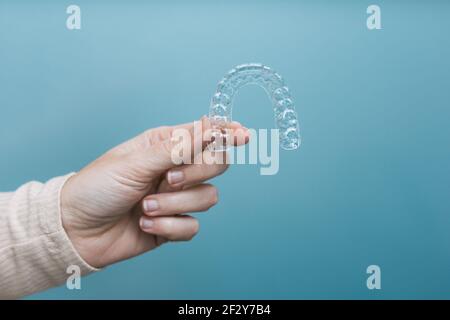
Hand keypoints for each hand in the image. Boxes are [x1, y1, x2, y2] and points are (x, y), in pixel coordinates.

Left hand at [61, 117, 248, 267]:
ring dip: (175, 204)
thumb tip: (211, 128)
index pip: (206, 134)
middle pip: (217, 164)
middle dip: (195, 173)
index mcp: (165, 145)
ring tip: (145, 207)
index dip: (227, 132)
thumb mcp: (135, 162)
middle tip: (167, 179)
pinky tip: (145, 225)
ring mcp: (177, 197)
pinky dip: (168, 227)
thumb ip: (177, 147)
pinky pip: (193, 226)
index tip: (243, 134)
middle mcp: (176, 168)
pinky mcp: (174, 224)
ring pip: (208, 198)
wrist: (77, 230)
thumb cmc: (98, 187)